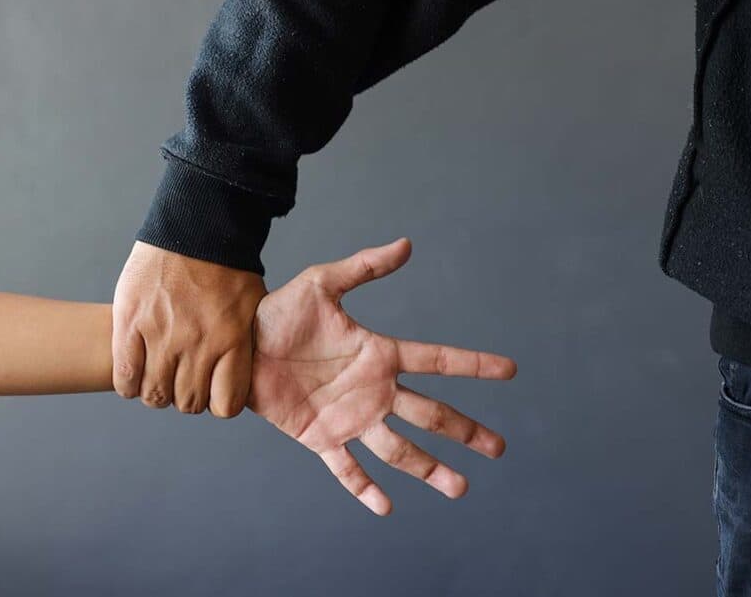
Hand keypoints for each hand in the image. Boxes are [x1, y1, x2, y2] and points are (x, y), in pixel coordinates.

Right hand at [112, 242, 266, 416]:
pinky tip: (135, 374)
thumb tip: (237, 374)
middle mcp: (198, 344)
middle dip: (185, 397)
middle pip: (188, 403)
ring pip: (155, 395)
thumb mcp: (253, 307)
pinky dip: (129, 384)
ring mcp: (162, 335)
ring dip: (156, 392)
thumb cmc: (227, 265)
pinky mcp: (131, 323)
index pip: (225, 405)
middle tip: (182, 381)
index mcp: (232, 341)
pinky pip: (125, 377)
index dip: (216, 403)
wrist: (197, 225)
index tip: (212, 391)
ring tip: (157, 376)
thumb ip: (243, 343)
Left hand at [250, 239, 515, 514]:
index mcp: (379, 354)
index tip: (510, 370)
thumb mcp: (322, 283)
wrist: (240, 344)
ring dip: (429, 468)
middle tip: (499, 448)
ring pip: (398, 448)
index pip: (436, 360)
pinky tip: (384, 507)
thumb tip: (407, 243)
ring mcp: (350, 418)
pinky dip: (364, 488)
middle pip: (430, 414)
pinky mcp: (321, 438)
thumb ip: (364, 267)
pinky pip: (347, 468)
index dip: (473, 364)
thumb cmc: (280, 313)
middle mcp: (373, 390)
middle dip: (465, 431)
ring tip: (459, 488)